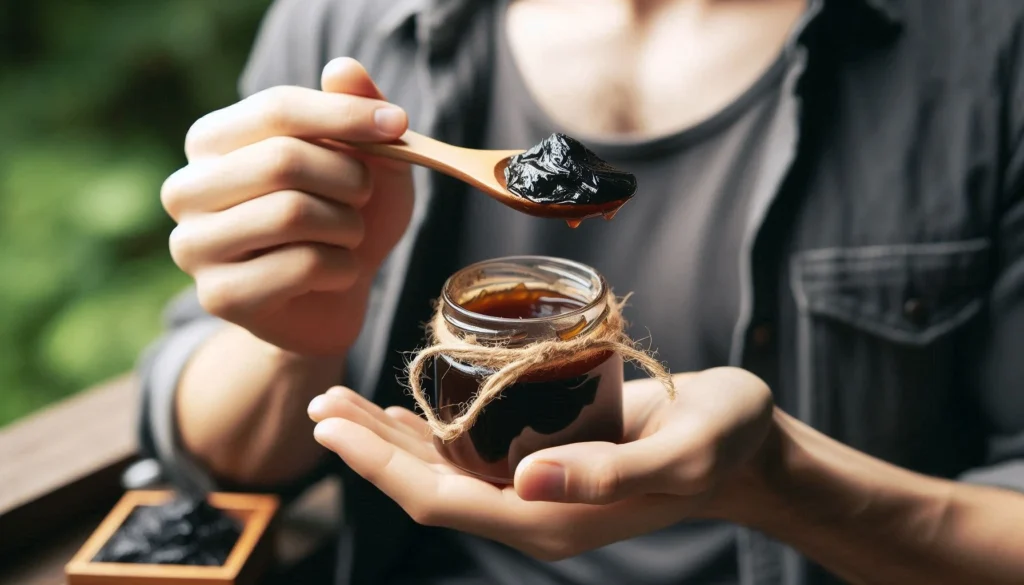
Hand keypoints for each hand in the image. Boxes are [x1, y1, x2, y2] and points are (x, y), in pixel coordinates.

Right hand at [162, 58, 413, 354]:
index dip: (344, 115)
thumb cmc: (343, 217)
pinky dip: (343, 267)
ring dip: (347, 225)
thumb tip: (343, 69)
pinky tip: (337, 273)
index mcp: (211, 141)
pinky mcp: (218, 297)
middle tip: (364, 197)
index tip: (398, 124)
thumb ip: (354, 110)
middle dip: (348, 178)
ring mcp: (193, 247)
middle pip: (281, 160)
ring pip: (291, 214)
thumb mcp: (365, 160)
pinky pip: (302, 266)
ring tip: (349, 235)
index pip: (276, 109)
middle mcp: (186, 189)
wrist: (335, 298)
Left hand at [308, 367, 775, 559]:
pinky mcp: (547, 458)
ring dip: (390, 439)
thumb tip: (525, 481)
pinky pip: (472, 452)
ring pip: (444, 469)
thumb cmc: (724, 440)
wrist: (746, 444)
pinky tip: (407, 408)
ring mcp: (538, 486)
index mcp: (554, 517)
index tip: (333, 425)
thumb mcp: (682, 452)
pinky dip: (432, 430)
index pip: (442, 499)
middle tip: (322, 404)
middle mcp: (535, 507)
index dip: (380, 466)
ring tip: (343, 403)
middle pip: (429, 486)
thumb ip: (609, 474)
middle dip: (370, 450)